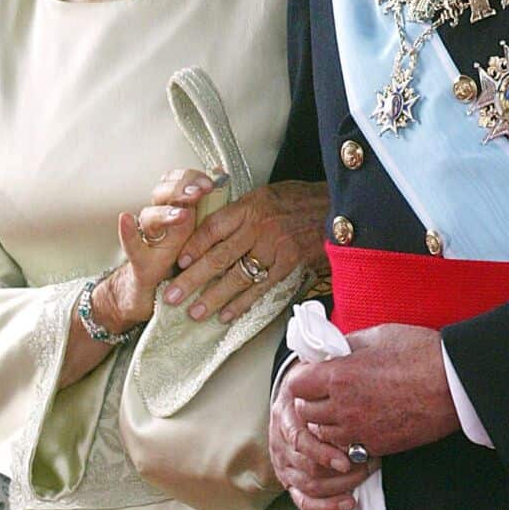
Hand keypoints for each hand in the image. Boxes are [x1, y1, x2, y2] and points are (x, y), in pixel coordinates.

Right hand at [91, 170, 213, 329]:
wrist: (154, 292)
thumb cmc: (181, 259)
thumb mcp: (198, 234)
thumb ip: (207, 209)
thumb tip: (221, 176)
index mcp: (175, 209)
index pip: (179, 182)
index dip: (193, 178)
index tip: (210, 182)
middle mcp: (159, 218)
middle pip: (163, 193)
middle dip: (181, 189)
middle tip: (198, 193)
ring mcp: (147, 238)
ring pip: (149, 215)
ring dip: (165, 212)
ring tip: (181, 215)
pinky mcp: (139, 260)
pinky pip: (131, 244)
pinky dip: (128, 232)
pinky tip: (126, 219)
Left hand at [163, 180, 329, 322]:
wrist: (336, 208)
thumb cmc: (299, 200)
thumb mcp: (266, 194)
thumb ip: (240, 211)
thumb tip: (211, 229)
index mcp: (249, 206)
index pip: (212, 229)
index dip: (192, 247)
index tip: (177, 263)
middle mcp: (259, 227)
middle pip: (218, 257)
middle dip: (192, 279)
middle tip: (172, 296)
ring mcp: (275, 247)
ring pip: (237, 277)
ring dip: (213, 298)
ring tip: (195, 313)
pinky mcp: (289, 264)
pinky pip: (261, 287)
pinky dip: (243, 303)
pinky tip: (227, 315)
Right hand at [269, 373, 377, 509]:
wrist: (300, 390)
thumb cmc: (319, 379)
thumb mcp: (323, 366)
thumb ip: (331, 362)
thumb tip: (344, 354)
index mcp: (285, 410)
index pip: (298, 439)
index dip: (324, 450)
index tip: (351, 454)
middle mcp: (279, 437)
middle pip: (306, 466)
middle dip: (341, 469)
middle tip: (369, 462)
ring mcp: (283, 461)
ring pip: (308, 484)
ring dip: (340, 484)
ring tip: (365, 475)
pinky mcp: (290, 479)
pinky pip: (303, 500)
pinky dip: (326, 506)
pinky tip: (349, 502)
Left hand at [286, 324, 459, 457]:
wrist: (454, 385)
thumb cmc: (420, 353)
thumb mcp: (377, 335)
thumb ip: (347, 345)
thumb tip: (330, 350)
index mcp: (339, 376)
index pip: (296, 385)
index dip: (303, 379)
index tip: (314, 375)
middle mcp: (343, 408)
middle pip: (305, 413)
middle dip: (311, 402)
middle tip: (326, 393)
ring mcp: (359, 431)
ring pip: (323, 435)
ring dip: (327, 424)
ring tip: (343, 410)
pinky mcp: (376, 448)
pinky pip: (347, 449)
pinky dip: (348, 439)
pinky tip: (362, 425)